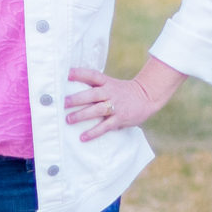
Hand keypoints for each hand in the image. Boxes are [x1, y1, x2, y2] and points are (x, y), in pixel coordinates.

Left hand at [65, 59, 186, 141]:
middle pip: (92, 94)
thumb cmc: (122, 92)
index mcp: (107, 83)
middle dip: (77, 98)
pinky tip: (83, 137)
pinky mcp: (120, 119)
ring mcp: (115, 106)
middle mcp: (110, 93)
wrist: (147, 97)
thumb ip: (95, 87)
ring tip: (69, 119)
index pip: (92, 75)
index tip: (67, 74)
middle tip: (64, 102)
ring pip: (97, 110)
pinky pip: (105, 126)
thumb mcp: (111, 84)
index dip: (80, 74)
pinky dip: (93, 132)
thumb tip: (71, 89)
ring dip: (82, 115)